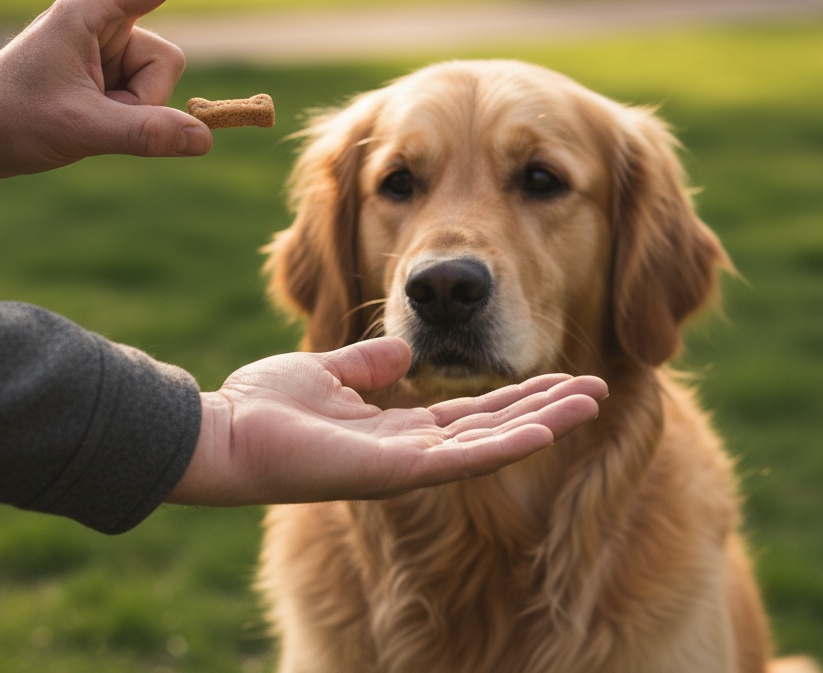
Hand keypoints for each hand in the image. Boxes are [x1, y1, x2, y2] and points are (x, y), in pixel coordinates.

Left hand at [0, 0, 268, 177]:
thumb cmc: (7, 118)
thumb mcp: (79, 128)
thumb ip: (145, 133)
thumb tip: (205, 139)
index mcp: (92, 13)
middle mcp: (103, 25)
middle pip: (167, 59)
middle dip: (147, 99)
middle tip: (96, 117)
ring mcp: (106, 51)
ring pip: (160, 84)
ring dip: (135, 112)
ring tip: (86, 121)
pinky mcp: (106, 76)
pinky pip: (146, 99)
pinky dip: (130, 118)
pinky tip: (89, 123)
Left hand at [167, 338, 607, 505]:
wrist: (223, 430)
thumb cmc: (265, 404)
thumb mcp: (327, 371)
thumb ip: (368, 364)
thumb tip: (405, 350)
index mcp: (398, 426)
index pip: (473, 411)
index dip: (518, 393)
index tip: (560, 371)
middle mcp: (411, 450)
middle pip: (493, 427)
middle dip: (546, 406)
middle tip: (598, 386)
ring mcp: (405, 465)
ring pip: (489, 445)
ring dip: (541, 423)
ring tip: (590, 402)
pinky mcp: (392, 472)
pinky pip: (458, 461)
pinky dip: (504, 444)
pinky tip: (544, 429)